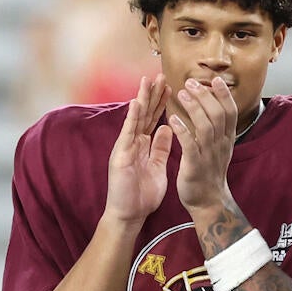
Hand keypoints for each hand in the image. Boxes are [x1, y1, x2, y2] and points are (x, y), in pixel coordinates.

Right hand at [103, 76, 172, 225]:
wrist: (129, 215)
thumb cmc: (141, 194)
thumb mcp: (157, 166)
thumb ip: (160, 147)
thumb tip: (167, 127)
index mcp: (143, 144)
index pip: (154, 119)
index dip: (161, 103)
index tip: (170, 86)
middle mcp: (133, 142)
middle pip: (145, 114)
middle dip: (153, 94)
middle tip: (161, 75)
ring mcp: (125, 146)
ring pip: (135, 118)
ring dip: (142, 99)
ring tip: (147, 81)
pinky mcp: (121, 154)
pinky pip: (128, 133)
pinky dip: (133, 117)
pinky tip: (137, 103)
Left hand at [169, 77, 238, 214]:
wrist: (208, 202)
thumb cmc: (210, 171)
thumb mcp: (220, 147)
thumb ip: (218, 128)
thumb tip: (214, 104)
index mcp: (226, 139)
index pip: (230, 112)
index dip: (224, 95)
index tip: (215, 79)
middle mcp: (220, 145)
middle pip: (218, 115)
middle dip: (205, 96)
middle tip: (192, 82)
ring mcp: (208, 155)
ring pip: (206, 127)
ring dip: (194, 108)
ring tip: (182, 93)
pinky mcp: (195, 166)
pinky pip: (190, 145)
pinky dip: (182, 130)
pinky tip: (173, 119)